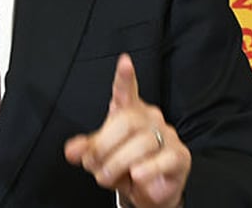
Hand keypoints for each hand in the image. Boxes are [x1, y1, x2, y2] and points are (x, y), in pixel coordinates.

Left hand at [64, 54, 190, 207]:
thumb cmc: (124, 165)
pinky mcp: (179, 155)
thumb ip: (86, 149)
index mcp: (128, 111)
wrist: (147, 190)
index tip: (124, 62)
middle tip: (94, 165)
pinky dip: (148, 170)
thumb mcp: (101, 156)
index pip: (126, 90)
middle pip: (127, 122)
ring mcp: (167, 135)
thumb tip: (72, 151)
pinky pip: (164, 159)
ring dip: (119, 164)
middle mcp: (149, 118)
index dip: (125, 77)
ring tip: (109, 177)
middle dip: (104, 147)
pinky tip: (137, 176)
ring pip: (143, 143)